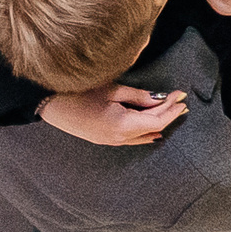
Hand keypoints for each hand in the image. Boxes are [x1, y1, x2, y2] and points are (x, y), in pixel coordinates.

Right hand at [37, 85, 186, 145]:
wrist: (49, 102)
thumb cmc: (78, 92)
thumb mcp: (112, 90)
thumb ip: (138, 96)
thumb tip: (159, 98)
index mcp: (122, 125)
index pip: (156, 120)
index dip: (171, 109)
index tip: (181, 95)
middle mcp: (119, 138)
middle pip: (151, 128)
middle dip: (167, 114)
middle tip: (180, 101)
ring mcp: (110, 141)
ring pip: (142, 135)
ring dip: (157, 123)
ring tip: (171, 112)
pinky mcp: (104, 139)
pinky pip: (131, 139)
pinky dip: (145, 133)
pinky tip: (153, 131)